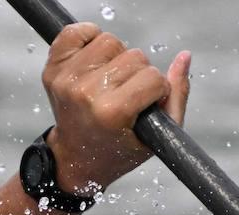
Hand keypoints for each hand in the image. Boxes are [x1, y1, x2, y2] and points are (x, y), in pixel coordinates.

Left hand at [40, 22, 191, 194]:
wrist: (76, 159)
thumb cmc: (118, 150)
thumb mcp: (156, 136)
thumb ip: (177, 96)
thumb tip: (184, 57)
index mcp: (111, 112)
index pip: (153, 77)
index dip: (158, 90)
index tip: (147, 104)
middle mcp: (86, 93)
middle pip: (134, 56)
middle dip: (138, 74)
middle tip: (127, 95)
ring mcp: (67, 79)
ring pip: (109, 41)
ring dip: (116, 57)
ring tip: (112, 80)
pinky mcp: (53, 69)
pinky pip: (74, 32)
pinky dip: (88, 39)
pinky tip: (94, 60)